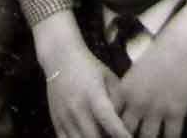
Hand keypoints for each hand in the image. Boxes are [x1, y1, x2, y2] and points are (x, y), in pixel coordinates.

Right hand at [35, 12, 129, 137]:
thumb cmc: (88, 67)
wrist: (59, 57)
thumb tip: (130, 121)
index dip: (122, 135)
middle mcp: (78, 108)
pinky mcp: (56, 121)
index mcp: (94, 95)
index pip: (109, 122)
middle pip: (94, 137)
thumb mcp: (108, 78)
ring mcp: (65, 116)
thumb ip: (119, 101)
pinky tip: (88, 137)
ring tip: (104, 137)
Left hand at [114, 32, 186, 137]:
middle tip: (132, 136)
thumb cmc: (157, 52)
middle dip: (128, 135)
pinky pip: (171, 136)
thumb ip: (129, 88)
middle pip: (126, 130)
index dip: (113, 124)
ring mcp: (156, 109)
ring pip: (148, 137)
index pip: (112, 116)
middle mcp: (136, 103)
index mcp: (124, 90)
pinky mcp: (176, 112)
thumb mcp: (135, 70)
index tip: (115, 128)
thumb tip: (125, 102)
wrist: (180, 45)